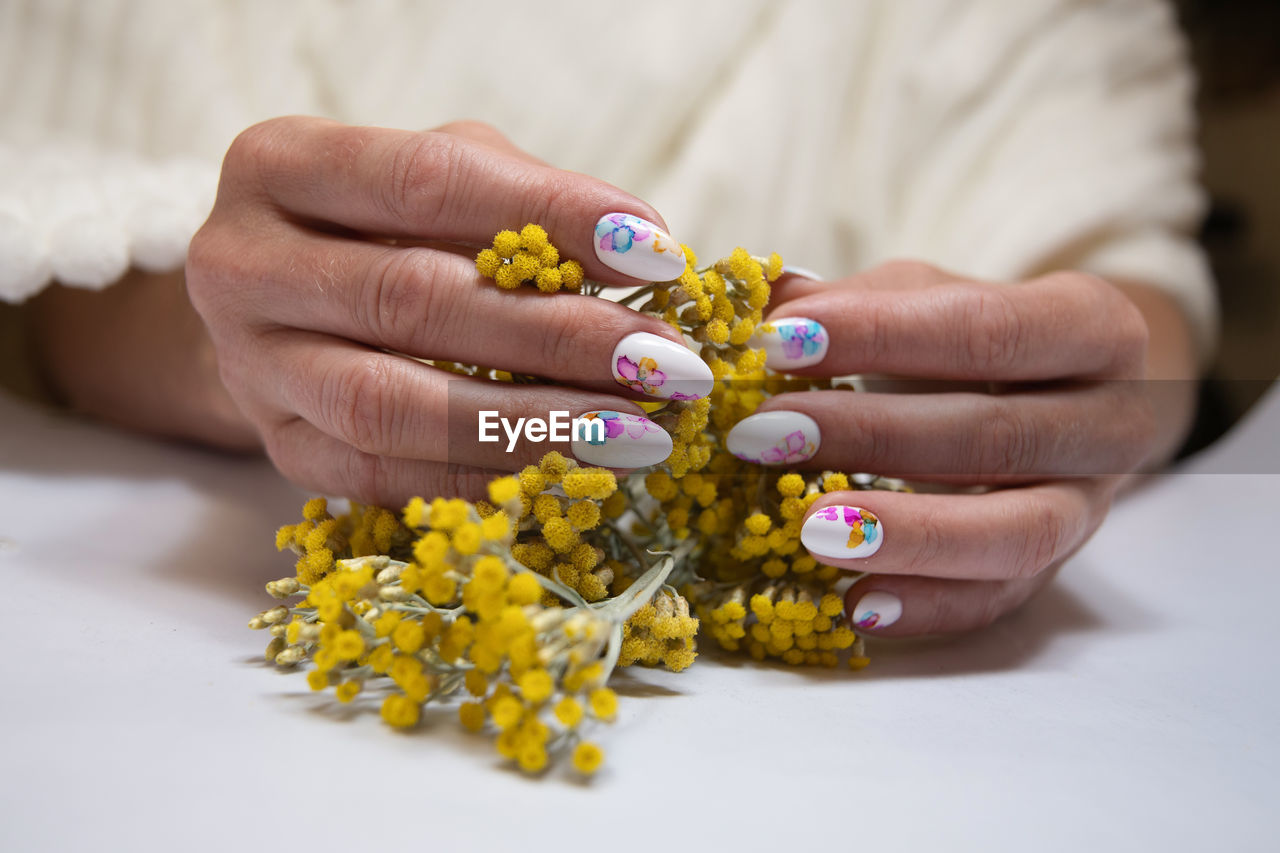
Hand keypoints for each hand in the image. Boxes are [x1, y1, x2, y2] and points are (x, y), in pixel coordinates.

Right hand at [186, 116, 706, 504]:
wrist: (289, 305)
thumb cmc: (391, 223)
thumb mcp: (450, 179)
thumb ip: (531, 203)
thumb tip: (649, 253)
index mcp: (281, 165)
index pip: (428, 182)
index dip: (551, 218)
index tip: (659, 255)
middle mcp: (241, 264)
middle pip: (412, 302)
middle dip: (558, 337)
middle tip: (664, 364)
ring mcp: (252, 368)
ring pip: (391, 407)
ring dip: (529, 424)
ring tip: (636, 432)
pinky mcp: (281, 450)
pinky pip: (385, 478)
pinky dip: (485, 476)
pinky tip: (571, 471)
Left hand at [732, 261, 1192, 635]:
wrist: (1055, 401)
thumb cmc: (970, 341)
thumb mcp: (924, 297)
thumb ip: (852, 300)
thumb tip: (760, 304)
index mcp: (1093, 328)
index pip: (990, 329)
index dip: (881, 336)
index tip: (777, 342)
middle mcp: (1113, 423)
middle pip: (999, 435)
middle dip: (872, 436)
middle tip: (764, 434)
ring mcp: (1089, 510)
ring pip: (1016, 535)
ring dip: (908, 535)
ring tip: (809, 528)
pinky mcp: (1052, 576)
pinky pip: (995, 603)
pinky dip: (925, 607)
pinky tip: (852, 604)